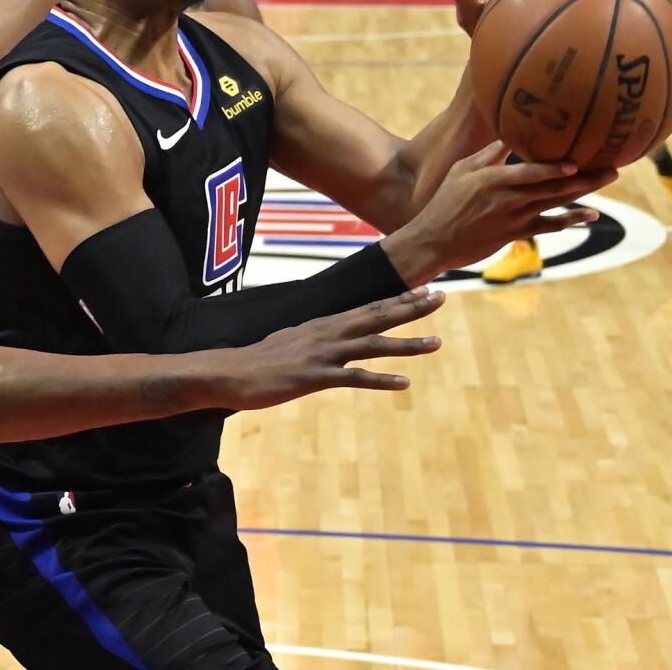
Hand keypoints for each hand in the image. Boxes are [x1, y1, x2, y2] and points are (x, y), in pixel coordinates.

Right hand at [232, 288, 445, 406]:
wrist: (231, 372)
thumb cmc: (259, 361)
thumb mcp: (292, 341)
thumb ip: (314, 338)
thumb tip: (326, 337)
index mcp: (324, 324)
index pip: (369, 307)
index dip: (399, 298)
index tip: (425, 289)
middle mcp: (328, 333)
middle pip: (377, 316)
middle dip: (411, 307)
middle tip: (441, 296)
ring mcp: (323, 354)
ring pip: (373, 344)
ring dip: (407, 344)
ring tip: (437, 343)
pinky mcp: (315, 377)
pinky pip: (354, 378)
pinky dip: (380, 380)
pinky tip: (403, 383)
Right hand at [382, 142, 619, 285]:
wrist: (435, 242)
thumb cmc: (444, 203)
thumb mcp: (460, 171)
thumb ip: (488, 155)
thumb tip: (508, 133)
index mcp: (492, 181)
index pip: (529, 173)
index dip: (554, 169)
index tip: (577, 160)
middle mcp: (509, 200)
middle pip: (553, 187)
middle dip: (585, 176)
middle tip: (612, 165)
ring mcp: (515, 219)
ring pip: (557, 203)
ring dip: (586, 192)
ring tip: (608, 178)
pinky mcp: (517, 233)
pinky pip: (550, 226)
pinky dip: (571, 219)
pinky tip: (591, 215)